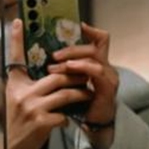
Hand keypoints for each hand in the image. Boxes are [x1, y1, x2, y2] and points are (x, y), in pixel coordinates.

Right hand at [0, 19, 91, 148]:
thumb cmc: (17, 120)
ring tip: (88, 94)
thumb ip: (27, 82)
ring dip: (80, 94)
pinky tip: (71, 119)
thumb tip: (47, 68)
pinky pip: (64, 114)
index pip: (15, 58)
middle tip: (87, 73)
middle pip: (56, 76)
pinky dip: (70, 116)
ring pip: (65, 94)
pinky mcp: (41, 122)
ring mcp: (32, 108)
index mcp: (16, 84)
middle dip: (75, 75)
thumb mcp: (16, 97)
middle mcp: (22, 93)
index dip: (17, 39)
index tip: (20, 21)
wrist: (11, 148)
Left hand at [47, 23, 118, 148]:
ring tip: (57, 62)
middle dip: (72, 48)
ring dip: (73, 57)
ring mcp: (108, 75)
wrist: (91, 123)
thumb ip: (62, 67)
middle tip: (54, 54)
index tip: (78, 24)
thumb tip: (40, 53)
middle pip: (94, 46)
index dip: (91, 30)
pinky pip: (97, 72)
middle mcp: (105, 66)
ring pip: (93, 57)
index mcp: (96, 62)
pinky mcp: (107, 87)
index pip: (100, 40)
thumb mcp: (69, 81)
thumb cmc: (80, 102)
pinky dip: (83, 67)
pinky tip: (70, 68)